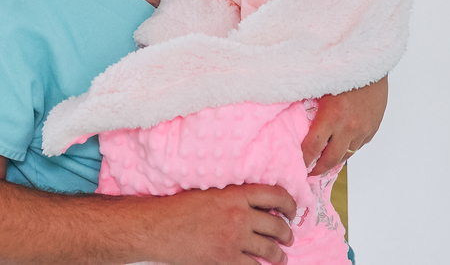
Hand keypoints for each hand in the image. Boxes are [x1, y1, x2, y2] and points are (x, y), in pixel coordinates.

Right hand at [149, 184, 296, 264]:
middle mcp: (239, 216)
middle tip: (289, 236)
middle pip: (277, 224)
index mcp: (235, 194)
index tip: (291, 210)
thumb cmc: (178, 209)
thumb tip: (257, 206)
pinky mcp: (226, 259)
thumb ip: (233, 197)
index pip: (275, 194)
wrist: (158, 228)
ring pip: (270, 248)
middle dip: (287, 232)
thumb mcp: (209, 192)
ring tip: (281, 256)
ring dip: (279, 254)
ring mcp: (234, 240)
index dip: (290, 203)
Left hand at [301, 76, 388, 175]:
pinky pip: (360, 144)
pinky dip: (350, 146)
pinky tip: (343, 144)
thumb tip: (294, 121)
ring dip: (335, 158)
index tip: (298, 166)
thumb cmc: (342, 71)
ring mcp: (363, 129)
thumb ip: (309, 107)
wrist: (372, 63)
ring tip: (325, 161)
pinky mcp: (374, 128)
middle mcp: (349, 127)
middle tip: (310, 173)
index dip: (304, 160)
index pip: (313, 147)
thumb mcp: (320, 87)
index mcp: (331, 117)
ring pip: (347, 154)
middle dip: (319, 168)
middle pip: (331, 158)